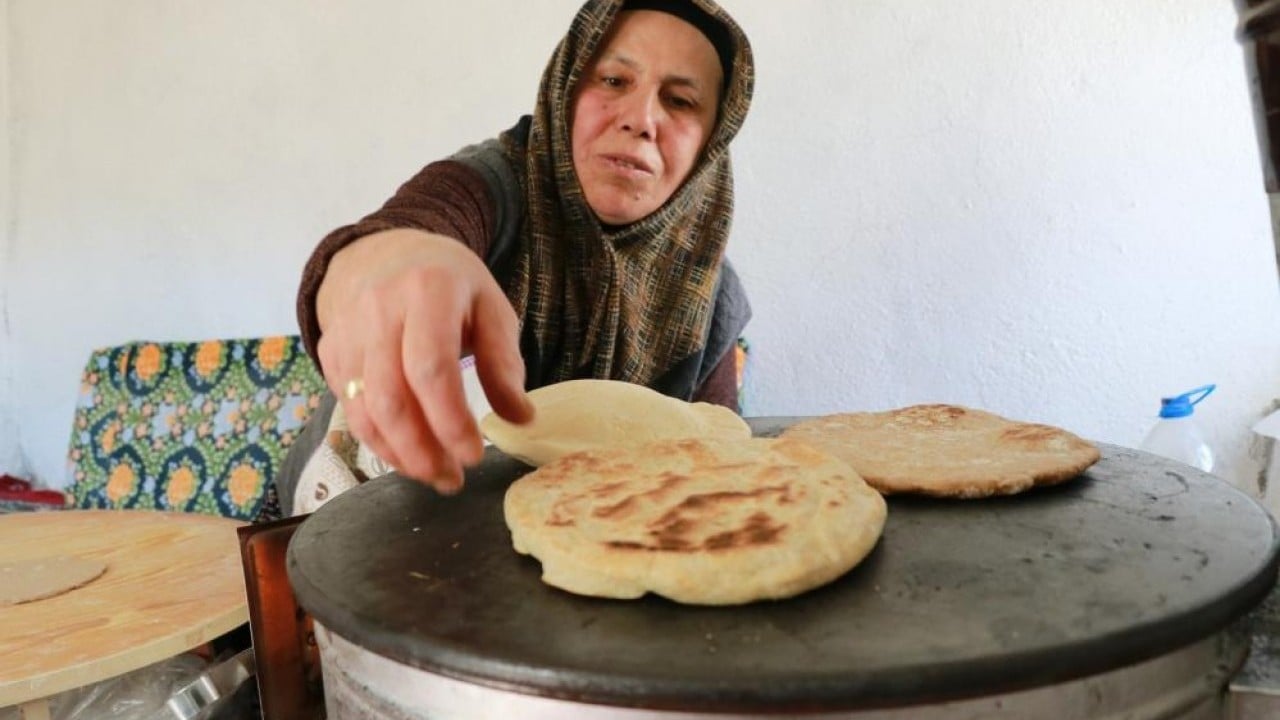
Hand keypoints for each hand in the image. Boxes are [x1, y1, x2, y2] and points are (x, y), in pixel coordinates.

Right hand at [315, 229, 533, 491]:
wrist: (384, 254)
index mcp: (427, 291)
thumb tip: (520, 418)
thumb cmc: (449, 285)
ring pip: (364, 411)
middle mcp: (378, 311)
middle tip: (453, 479)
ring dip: (399, 455)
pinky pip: (350, 410)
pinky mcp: (330, 354)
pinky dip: (378, 441)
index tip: (474, 455)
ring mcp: (347, 333)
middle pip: (390, 398)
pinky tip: (408, 455)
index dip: (450, 421)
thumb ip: (503, 362)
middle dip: (422, 451)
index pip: (430, 369)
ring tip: (435, 475)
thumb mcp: (491, 307)